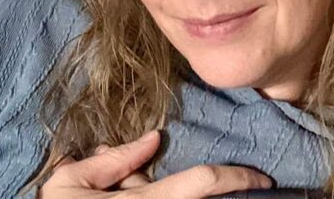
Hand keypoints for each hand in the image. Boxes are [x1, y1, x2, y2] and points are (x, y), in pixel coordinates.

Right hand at [37, 130, 273, 197]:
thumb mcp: (71, 183)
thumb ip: (113, 160)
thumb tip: (150, 141)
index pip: (202, 184)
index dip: (237, 178)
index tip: (263, 178)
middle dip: (211, 191)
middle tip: (197, 184)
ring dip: (179, 196)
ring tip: (146, 192)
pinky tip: (128, 195)